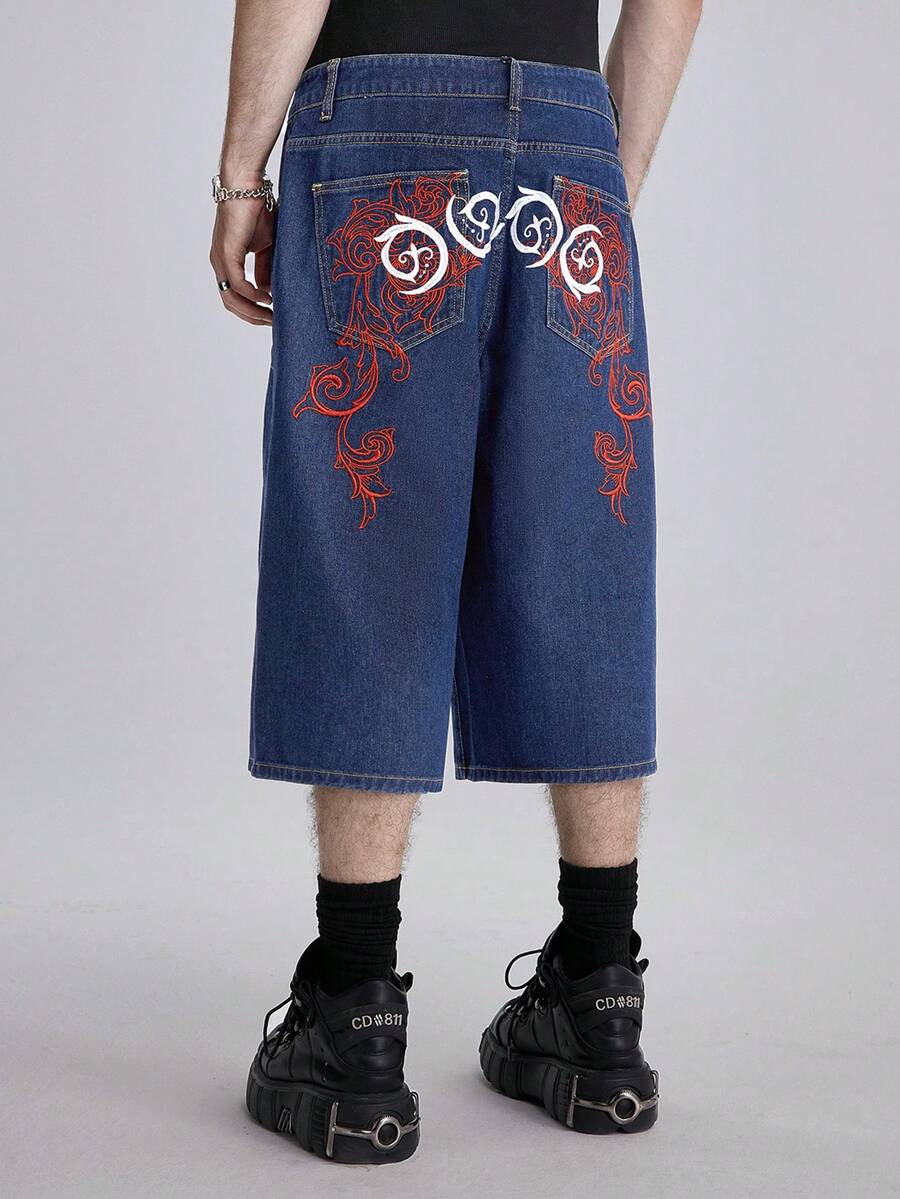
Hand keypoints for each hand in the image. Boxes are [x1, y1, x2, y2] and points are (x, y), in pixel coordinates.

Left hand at [209, 194, 274, 325]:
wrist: (248, 186)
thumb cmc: (257, 210)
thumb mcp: (266, 246)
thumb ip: (265, 269)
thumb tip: (267, 292)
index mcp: (227, 262)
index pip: (235, 296)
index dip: (252, 310)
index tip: (272, 316)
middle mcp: (220, 263)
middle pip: (231, 302)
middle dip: (252, 316)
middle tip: (273, 323)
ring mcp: (221, 259)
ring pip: (232, 298)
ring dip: (252, 311)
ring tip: (271, 316)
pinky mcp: (227, 254)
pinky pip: (238, 284)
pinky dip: (252, 296)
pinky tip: (266, 299)